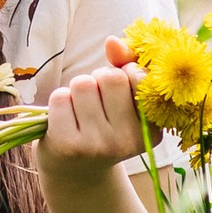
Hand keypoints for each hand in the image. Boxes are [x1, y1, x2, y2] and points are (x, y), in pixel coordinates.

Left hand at [38, 50, 146, 187]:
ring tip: (80, 110)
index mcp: (153, 129)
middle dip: (98, 78)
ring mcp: (99, 145)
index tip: (119, 87)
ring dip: (76, 90)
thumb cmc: (102, 124)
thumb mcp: (123, 100)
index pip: (140, 77)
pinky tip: (64, 119)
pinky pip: (60, 97)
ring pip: (83, 84)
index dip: (125, 72)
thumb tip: (112, 41)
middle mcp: (129, 141)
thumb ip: (125, 66)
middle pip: (110, 77)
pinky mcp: (69, 146)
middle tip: (96, 100)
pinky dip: (58, 101)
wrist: (75, 170)